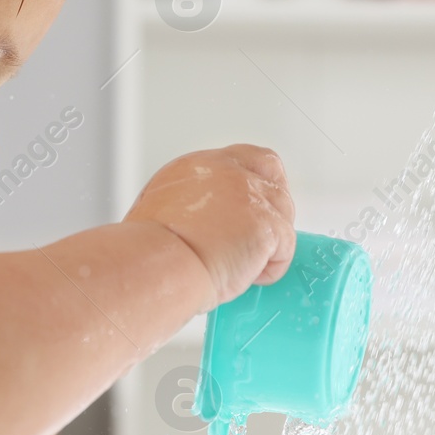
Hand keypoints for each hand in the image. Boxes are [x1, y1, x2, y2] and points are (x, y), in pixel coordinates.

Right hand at [124, 144, 295, 307]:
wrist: (155, 266)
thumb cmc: (148, 252)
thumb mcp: (158, 209)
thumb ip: (190, 204)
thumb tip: (202, 222)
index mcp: (197, 166)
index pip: (244, 158)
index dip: (254, 182)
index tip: (248, 210)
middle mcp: (226, 171)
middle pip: (272, 175)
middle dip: (271, 205)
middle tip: (256, 237)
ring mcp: (250, 194)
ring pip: (282, 213)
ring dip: (269, 242)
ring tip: (241, 264)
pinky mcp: (267, 224)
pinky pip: (285, 247)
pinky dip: (270, 269)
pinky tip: (247, 276)